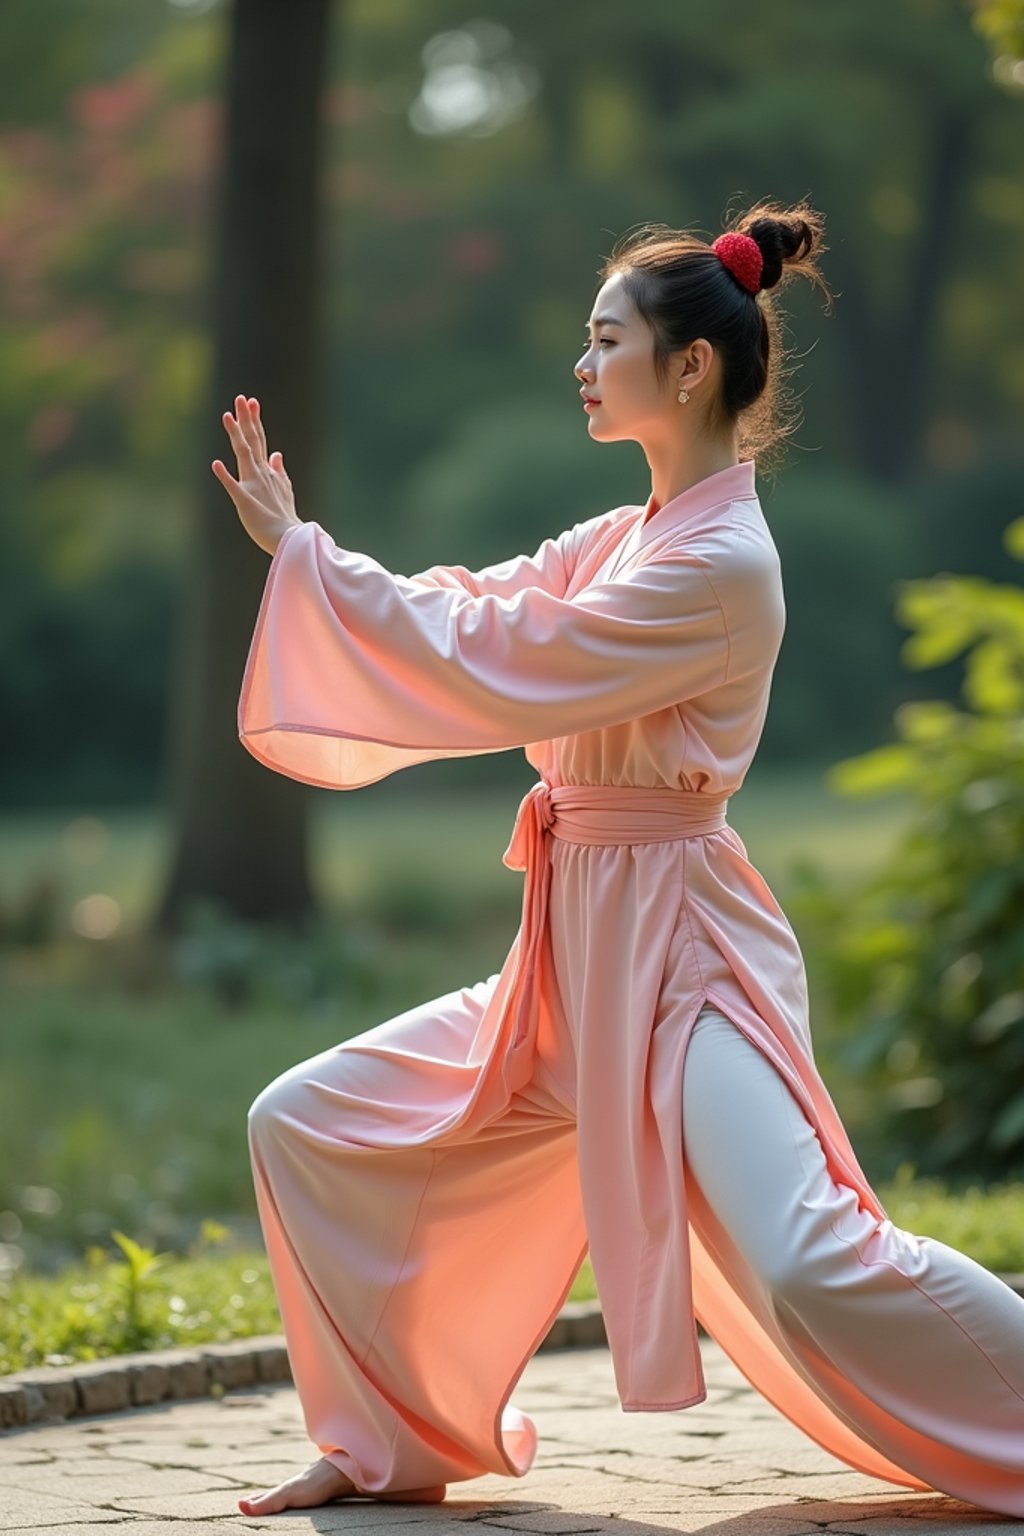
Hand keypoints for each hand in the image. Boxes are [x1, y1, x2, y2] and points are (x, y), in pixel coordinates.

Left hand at [212, 395, 301, 555]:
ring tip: (227, 417)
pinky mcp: (245, 502)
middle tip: (242, 398)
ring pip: (243, 456)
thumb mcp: (284, 490)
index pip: (259, 440)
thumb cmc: (283, 518)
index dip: (253, 420)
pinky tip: (215, 464)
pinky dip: (225, 476)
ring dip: (236, 436)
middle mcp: (260, 474)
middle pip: (252, 441)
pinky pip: (234, 488)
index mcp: (266, 472)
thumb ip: (278, 471)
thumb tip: (276, 454)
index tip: (251, 401)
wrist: (288, 539)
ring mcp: (253, 486)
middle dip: (247, 419)